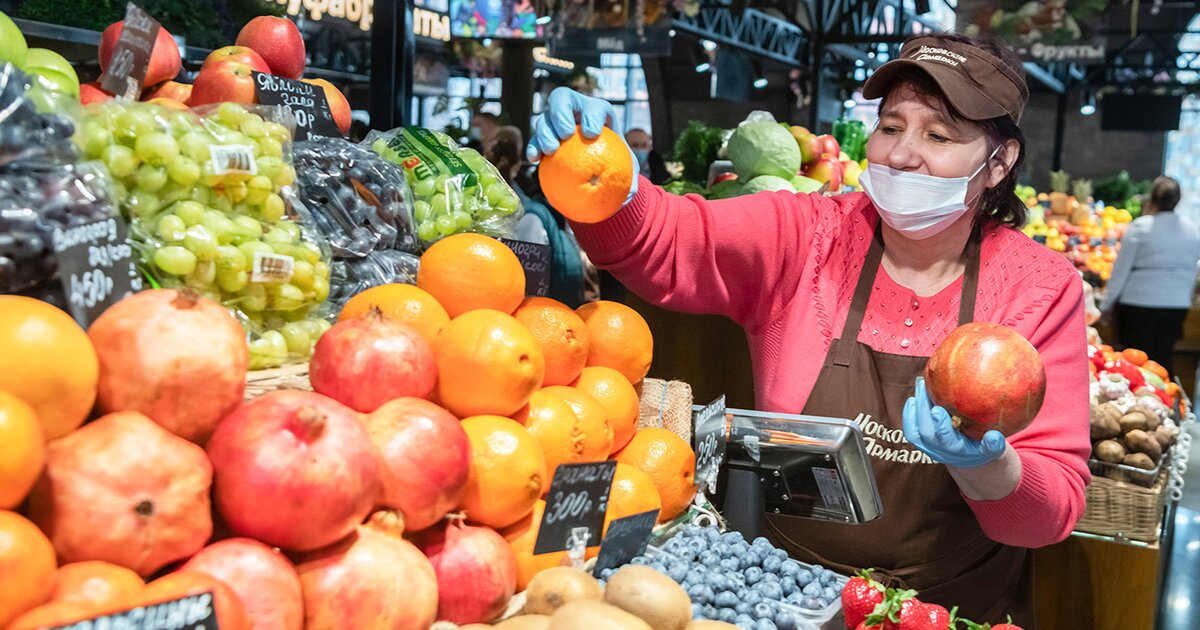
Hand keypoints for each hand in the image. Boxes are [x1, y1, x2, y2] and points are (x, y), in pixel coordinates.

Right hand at [526, 87, 637, 206]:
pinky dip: (533, 147)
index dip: (591, 115)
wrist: (597, 164)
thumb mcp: (627, 169)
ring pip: (544, 117)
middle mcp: (574, 110)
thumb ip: (629, 178)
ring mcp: (555, 121)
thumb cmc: (615, 163)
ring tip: (551, 150)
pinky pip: (534, 139)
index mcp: (597, 111)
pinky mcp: (543, 137)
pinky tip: (535, 159)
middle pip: (562, 99)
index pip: (594, 106)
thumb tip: (629, 193)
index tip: (591, 134)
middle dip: (561, 114)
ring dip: (545, 132)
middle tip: (566, 135)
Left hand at [902, 377, 1006, 467]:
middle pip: (927, 433)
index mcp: (958, 452)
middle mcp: (940, 451)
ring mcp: (929, 447)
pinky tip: (913, 398)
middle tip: (925, 387)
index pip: (946, 441)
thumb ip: (994, 444)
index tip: (937, 410)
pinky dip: (909, 415)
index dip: (940, 427)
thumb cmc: (983, 448)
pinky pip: (910, 430)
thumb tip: (994, 436)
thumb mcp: (993, 449)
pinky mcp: (921, 442)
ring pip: (916, 431)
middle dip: (923, 410)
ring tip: (920, 386)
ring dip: (915, 409)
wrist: (970, 459)